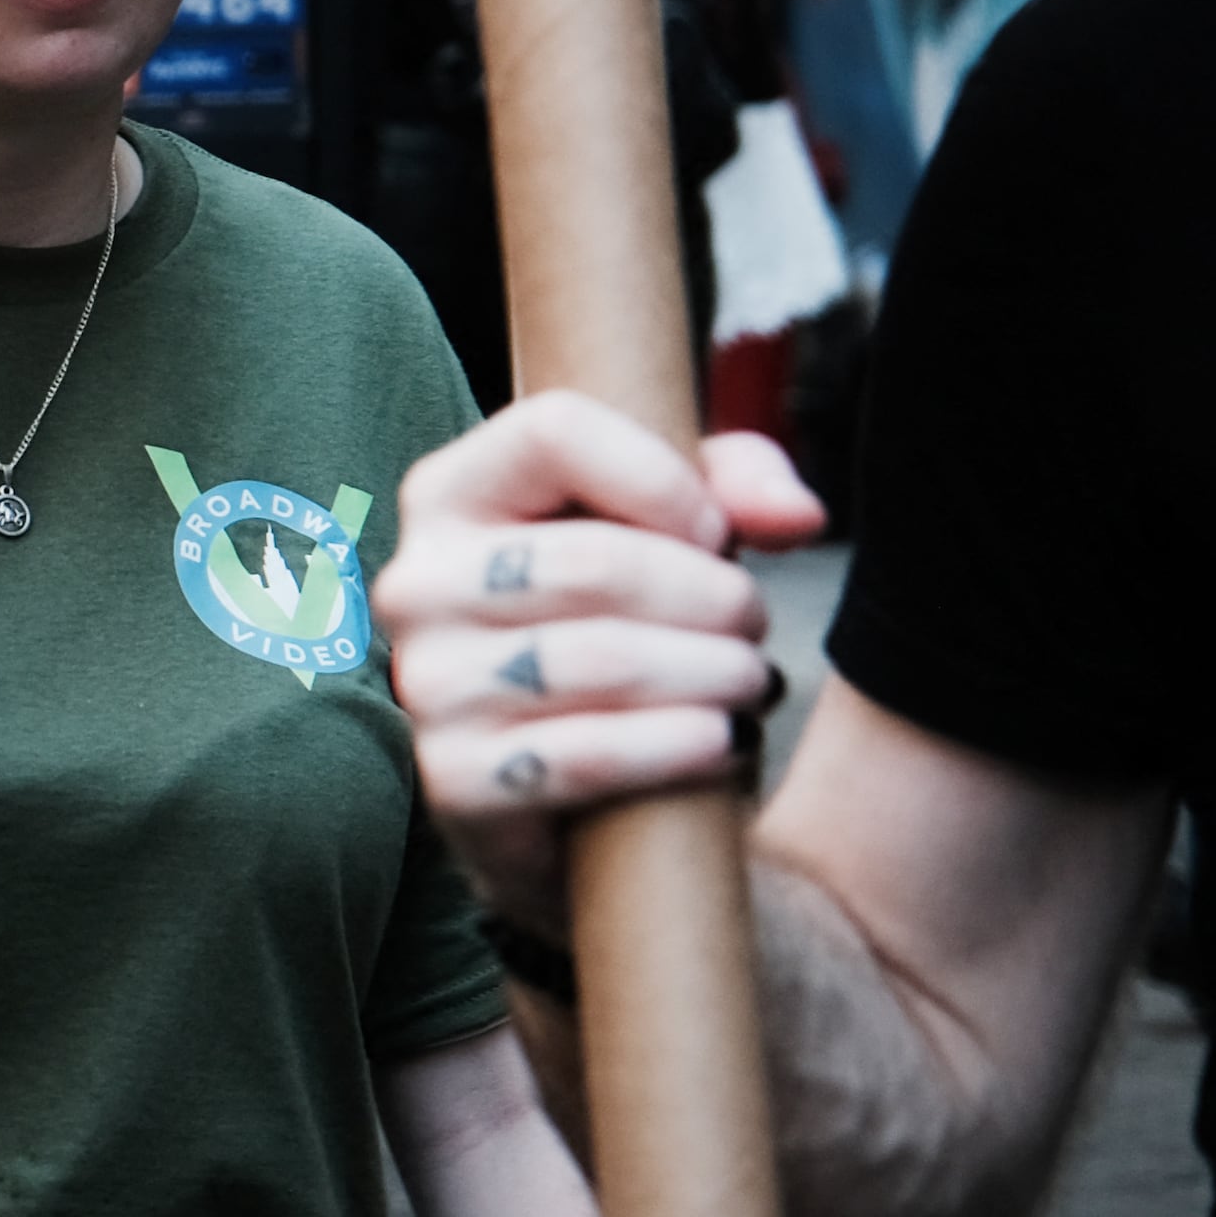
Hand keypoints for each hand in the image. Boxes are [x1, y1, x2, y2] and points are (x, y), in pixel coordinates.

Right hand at [375, 393, 827, 941]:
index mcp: (450, 493)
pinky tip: (721, 741)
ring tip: (750, 683)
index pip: (554, 432)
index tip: (715, 532)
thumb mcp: (678, 529)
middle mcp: (417, 581)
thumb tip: (798, 515)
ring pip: (601, 661)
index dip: (663, 479)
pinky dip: (675, 749)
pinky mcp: (454, 779)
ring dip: (712, 674)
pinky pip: (584, 757)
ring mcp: (427, 684)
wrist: (578, 783)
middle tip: (753, 627)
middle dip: (711, 598)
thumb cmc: (622, 626)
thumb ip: (740, 485)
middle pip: (595, 562)